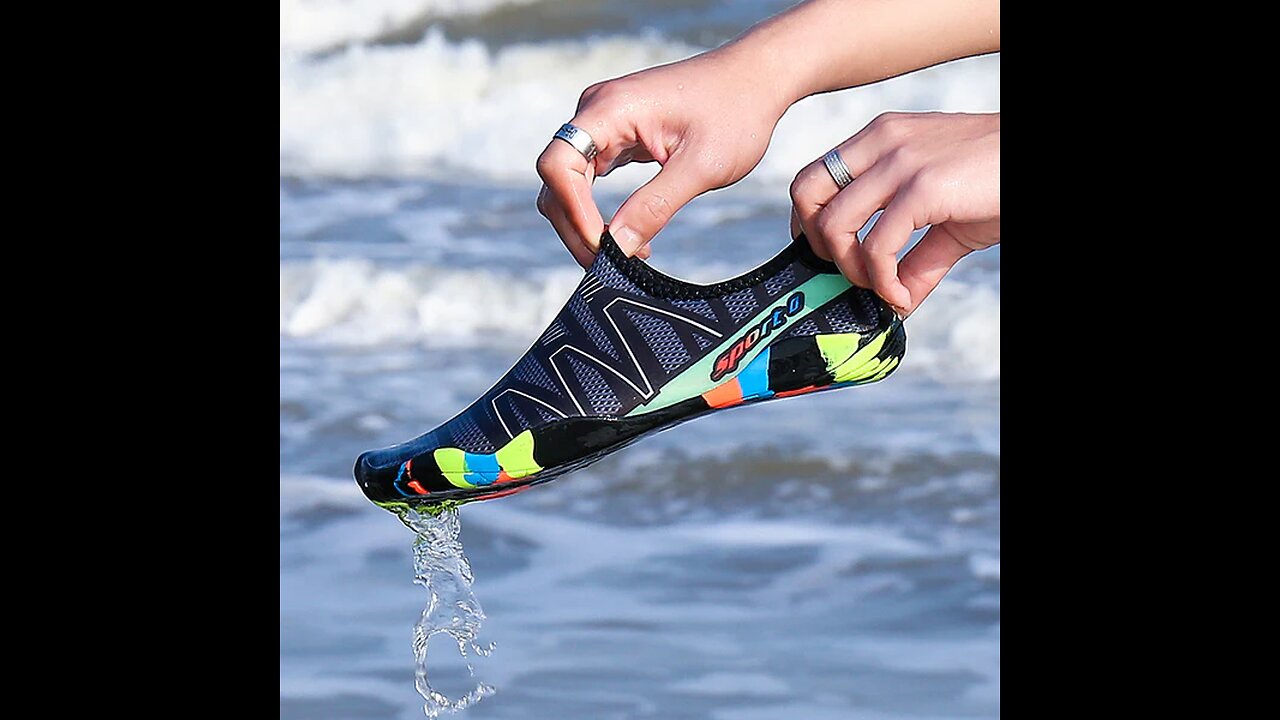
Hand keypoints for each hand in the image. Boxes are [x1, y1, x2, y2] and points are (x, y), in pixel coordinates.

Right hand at [536, 49, 791, 266]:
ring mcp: (604, 122)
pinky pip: (589, 179)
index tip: (603, 245)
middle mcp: (596, 111)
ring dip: (587, 223)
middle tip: (610, 266)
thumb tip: (616, 249)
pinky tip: (630, 235)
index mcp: (610, 109)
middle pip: (557, 179)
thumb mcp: (701, 167)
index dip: (572, 211)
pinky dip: (600, 211)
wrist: (756, 79)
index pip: (558, 165)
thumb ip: (655, 207)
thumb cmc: (735, 112)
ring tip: (625, 256)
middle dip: (576, 226)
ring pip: (570, 183)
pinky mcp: (617, 135)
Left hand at [790, 112, 999, 315]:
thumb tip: (895, 302)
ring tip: (881, 288)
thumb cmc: (997, 184)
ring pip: (835, 224)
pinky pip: (877, 246)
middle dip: (818, 244)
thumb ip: (914, 256)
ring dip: (850, 270)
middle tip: (849, 272)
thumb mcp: (945, 217)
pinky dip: (882, 282)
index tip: (826, 256)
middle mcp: (882, 141)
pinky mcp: (923, 187)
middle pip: (806, 194)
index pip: (812, 177)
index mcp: (879, 138)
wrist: (1037, 163)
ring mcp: (900, 161)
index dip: (807, 223)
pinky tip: (901, 295)